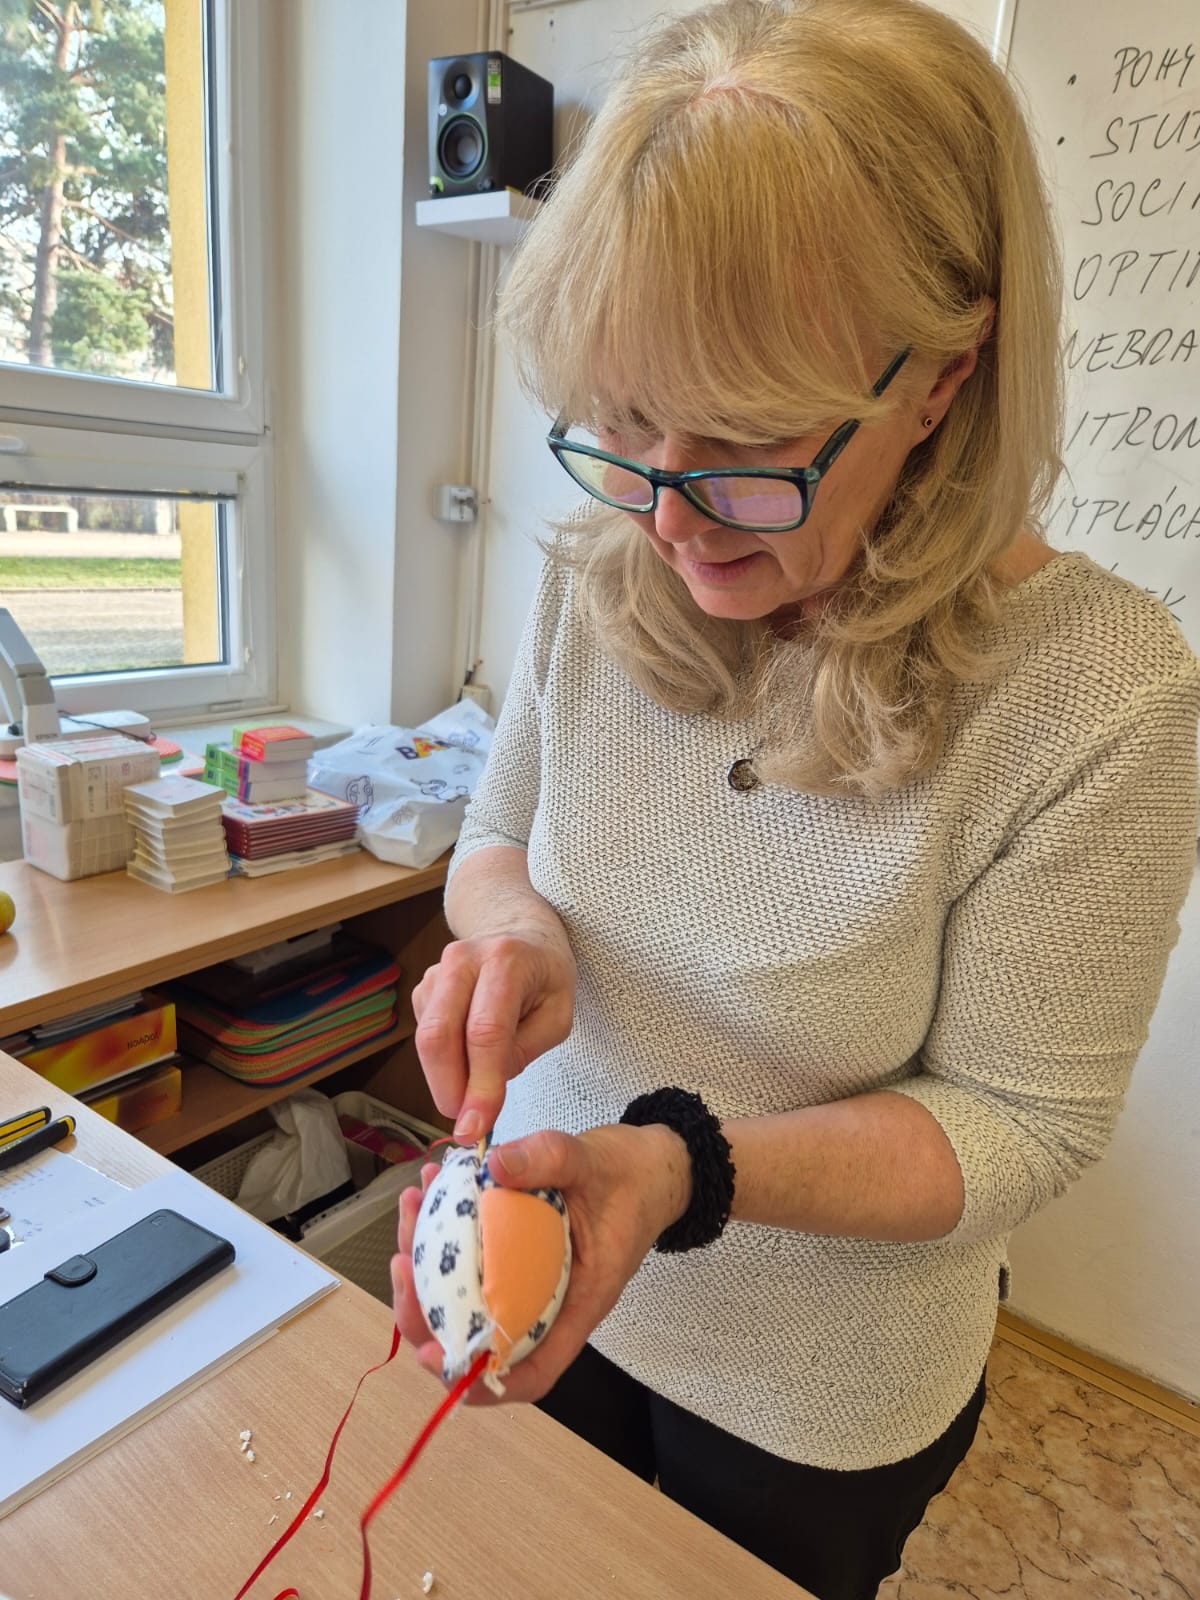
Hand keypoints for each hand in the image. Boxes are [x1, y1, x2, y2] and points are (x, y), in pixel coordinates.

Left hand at [390, 1124, 690, 1404]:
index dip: (480, 1380)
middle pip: (480, 1338)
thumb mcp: (594, 1162)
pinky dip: (445, 1233)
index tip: (437, 1354)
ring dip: (427, 1264)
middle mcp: (548, 1302)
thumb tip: (493, 1165)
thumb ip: (549, 1159)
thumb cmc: (633, 1177)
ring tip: (410, 1207)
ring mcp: (529, 1279)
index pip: (531, 1370)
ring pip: (467, 1296)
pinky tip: (431, 1190)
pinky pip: (474, 1259)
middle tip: (399, 1263)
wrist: (652, 1163)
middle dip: (428, 1313)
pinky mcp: (516, 1252)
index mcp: (577, 1304)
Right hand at [412, 929, 575, 1141]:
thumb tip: (483, 1090)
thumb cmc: (544, 977)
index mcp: (507, 961)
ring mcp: (437, 971)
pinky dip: (443, 1062)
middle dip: (448, 1089)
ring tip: (476, 1091)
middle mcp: (463, 959)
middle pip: (439, 1035)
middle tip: (466, 1124)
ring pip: (426, 1040)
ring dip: (445, 1079)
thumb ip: (525, 1051)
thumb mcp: (559, 1015)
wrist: (518, 932)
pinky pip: (424, 1037)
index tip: (475, 1127)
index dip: (479, 1084)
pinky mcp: (423, 988)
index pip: (486, 1032)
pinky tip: (469, 1058)